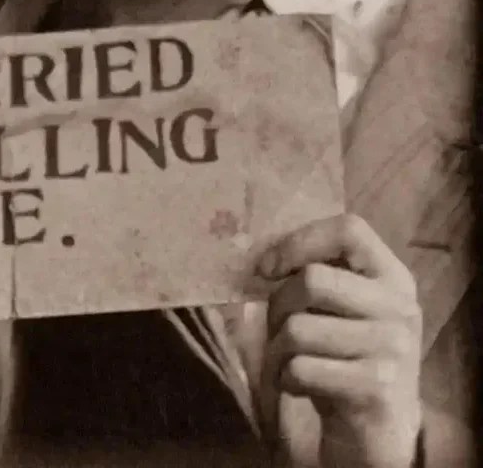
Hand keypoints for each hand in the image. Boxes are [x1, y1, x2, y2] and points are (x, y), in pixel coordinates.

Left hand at [256, 214, 421, 467]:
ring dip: (277, 348)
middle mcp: (400, 307)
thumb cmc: (346, 355)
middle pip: (313, 280)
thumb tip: (260, 260)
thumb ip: (317, 274)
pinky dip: (285, 378)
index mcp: (392, 276)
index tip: (268, 267)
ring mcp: (393, 348)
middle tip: (279, 326)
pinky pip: (300, 369)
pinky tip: (299, 385)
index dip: (300, 241)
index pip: (349, 230)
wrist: (379, 431)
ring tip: (290, 360)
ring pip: (298, 328)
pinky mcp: (376, 388)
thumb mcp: (342, 308)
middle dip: (278, 305)